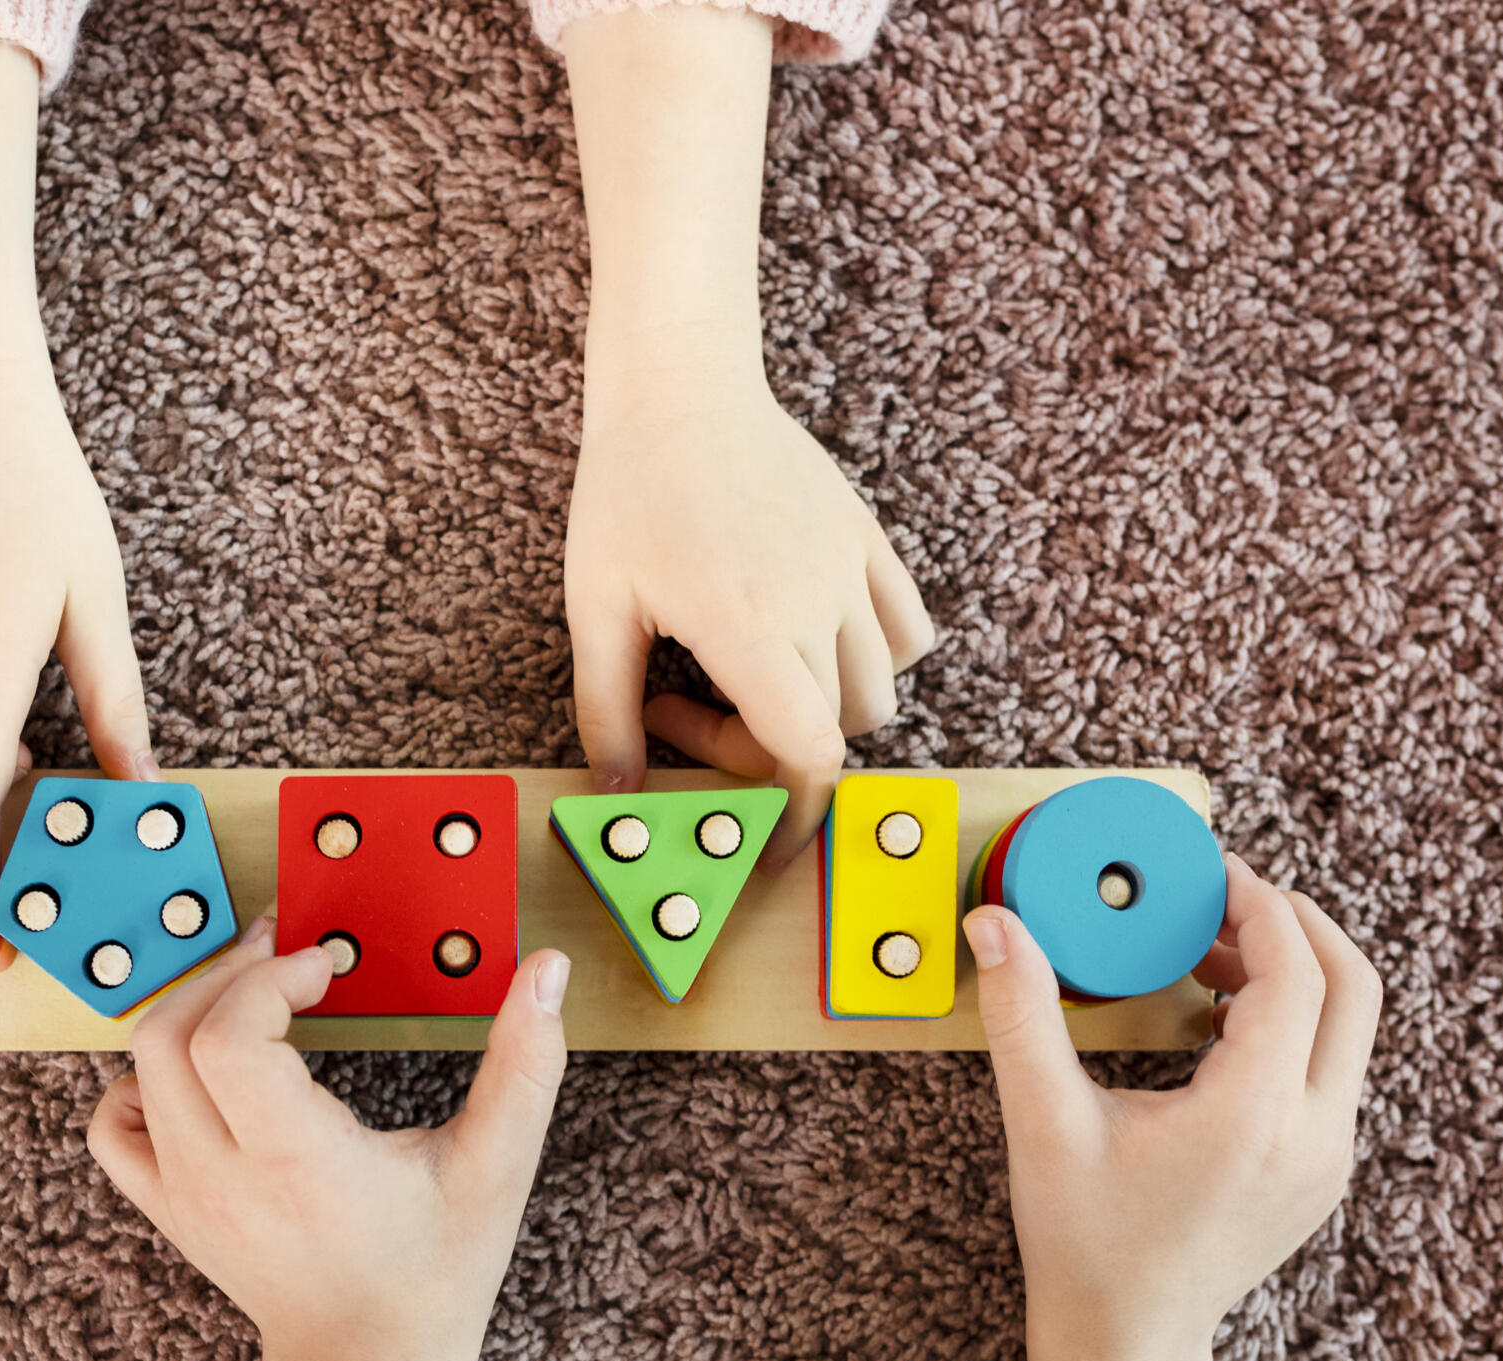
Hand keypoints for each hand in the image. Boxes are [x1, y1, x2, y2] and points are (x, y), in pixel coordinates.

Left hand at [87, 922, 572, 1360]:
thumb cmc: (437, 1273)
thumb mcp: (496, 1167)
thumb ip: (528, 1062)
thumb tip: (550, 966)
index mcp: (295, 1160)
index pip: (228, 1037)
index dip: (270, 977)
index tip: (327, 966)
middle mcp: (221, 1176)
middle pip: (171, 1035)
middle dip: (230, 974)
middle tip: (290, 957)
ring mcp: (183, 1194)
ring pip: (139, 1066)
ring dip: (191, 1010)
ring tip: (257, 995)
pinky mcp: (168, 1207)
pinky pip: (115, 1125)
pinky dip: (144, 1080)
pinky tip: (207, 1071)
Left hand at [565, 346, 935, 872]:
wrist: (679, 387)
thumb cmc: (627, 493)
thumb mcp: (595, 610)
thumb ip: (606, 712)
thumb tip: (617, 795)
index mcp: (749, 627)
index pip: (811, 753)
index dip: (793, 810)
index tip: (757, 832)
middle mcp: (817, 603)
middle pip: (840, 730)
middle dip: (769, 751)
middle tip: (687, 708)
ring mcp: (851, 569)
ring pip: (881, 686)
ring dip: (826, 710)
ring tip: (746, 672)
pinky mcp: (866, 540)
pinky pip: (907, 628)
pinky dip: (877, 659)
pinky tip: (812, 643)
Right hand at [964, 851, 1380, 1360]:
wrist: (1127, 1343)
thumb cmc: (1085, 1244)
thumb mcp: (1044, 1124)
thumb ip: (1021, 1016)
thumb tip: (995, 924)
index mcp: (1252, 1118)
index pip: (1295, 974)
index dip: (1259, 907)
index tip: (1212, 873)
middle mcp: (1313, 1136)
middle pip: (1353, 988)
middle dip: (1295, 924)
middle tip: (1225, 897)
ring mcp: (1329, 1159)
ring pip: (1349, 1030)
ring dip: (1293, 973)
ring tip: (1208, 954)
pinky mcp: (1322, 1172)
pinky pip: (1331, 1069)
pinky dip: (1292, 1022)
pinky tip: (1216, 1020)